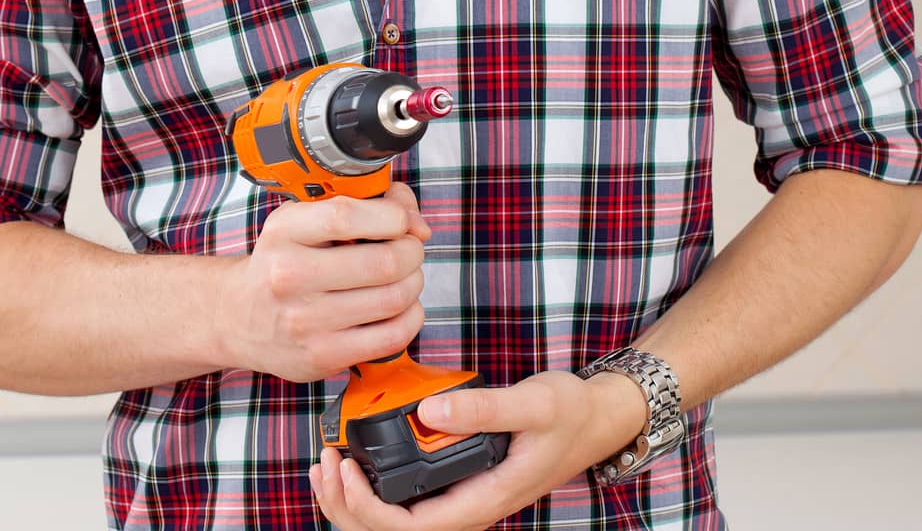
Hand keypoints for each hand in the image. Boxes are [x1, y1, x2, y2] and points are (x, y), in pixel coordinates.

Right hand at [214, 181, 430, 382]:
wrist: (237, 316)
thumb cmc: (281, 261)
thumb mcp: (302, 219)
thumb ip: (361, 206)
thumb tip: (418, 224)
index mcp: (284, 233)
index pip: (347, 216)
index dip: (392, 215)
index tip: (402, 220)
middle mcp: (289, 277)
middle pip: (382, 261)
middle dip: (411, 251)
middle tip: (410, 249)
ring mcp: (305, 322)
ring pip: (393, 299)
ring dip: (414, 282)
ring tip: (405, 276)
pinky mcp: (322, 357)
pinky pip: (391, 337)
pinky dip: (411, 316)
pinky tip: (401, 306)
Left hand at [308, 367, 647, 528]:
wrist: (594, 418)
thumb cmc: (567, 413)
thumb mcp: (531, 404)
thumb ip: (482, 408)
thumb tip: (430, 408)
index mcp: (482, 499)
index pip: (411, 528)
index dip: (368, 508)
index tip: (344, 467)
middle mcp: (466, 507)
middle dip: (348, 506)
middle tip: (326, 460)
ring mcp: (460, 497)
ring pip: (394, 522)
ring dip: (353, 501)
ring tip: (328, 462)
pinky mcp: (456, 481)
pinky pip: (405, 499)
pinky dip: (373, 487)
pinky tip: (356, 460)